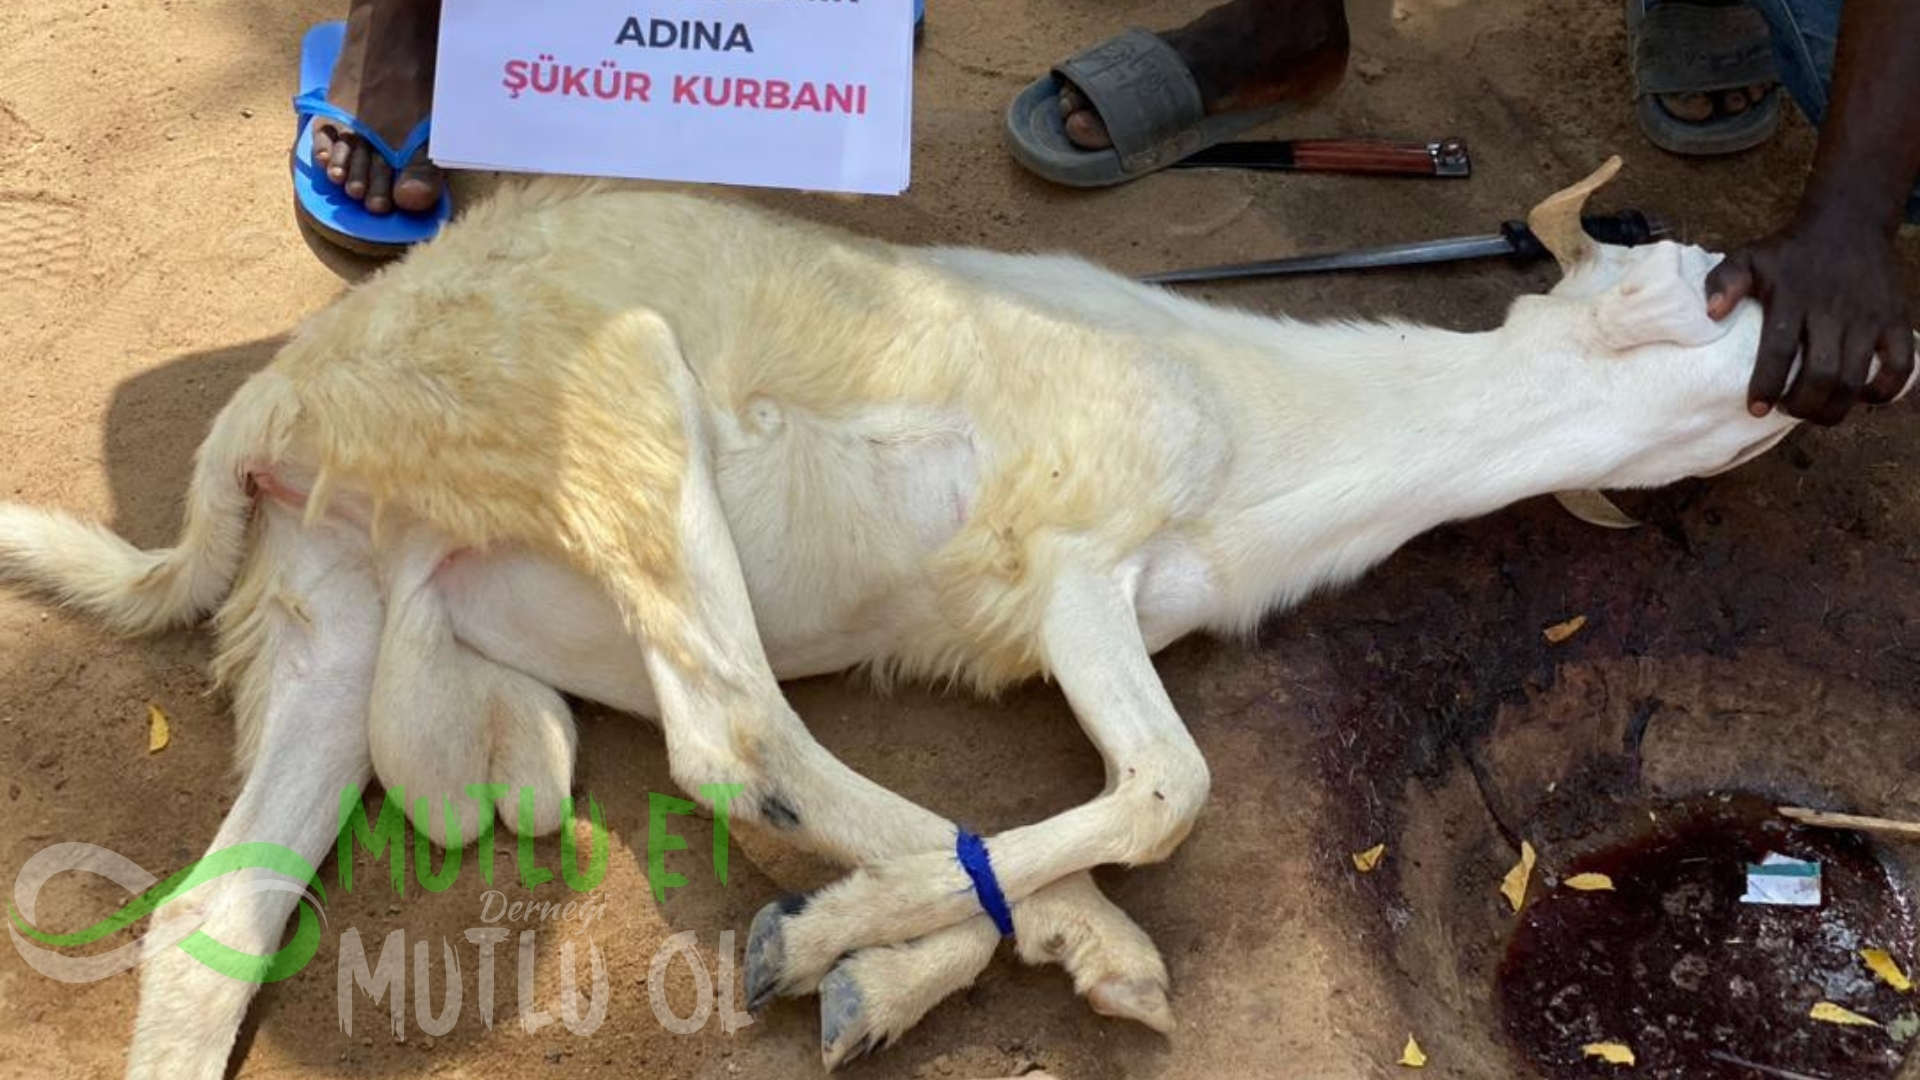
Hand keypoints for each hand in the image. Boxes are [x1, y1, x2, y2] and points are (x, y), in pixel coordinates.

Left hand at [1705, 215, 1914, 424]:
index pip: (1778, 350)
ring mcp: (1869, 316)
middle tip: (1788, 410)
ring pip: (1856, 377)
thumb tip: (1710, 314)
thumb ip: (1724, 281)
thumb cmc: (1790, 252)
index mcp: (1793, 297)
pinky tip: (1863, 396)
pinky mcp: (1896, 318)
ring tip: (1815, 412)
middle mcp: (1833, 309)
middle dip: (1802, 405)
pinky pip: (1901, 365)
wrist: (1849, 223)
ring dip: (1834, 407)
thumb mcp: (1749, 256)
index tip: (1756, 408)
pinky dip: (1885, 390)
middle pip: (1822, 373)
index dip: (1767, 386)